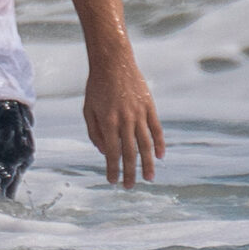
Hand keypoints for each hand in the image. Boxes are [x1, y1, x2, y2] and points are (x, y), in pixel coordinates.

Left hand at [84, 58, 163, 187]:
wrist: (113, 62)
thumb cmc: (96, 87)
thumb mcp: (88, 109)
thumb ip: (94, 132)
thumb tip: (103, 152)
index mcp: (108, 122)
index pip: (111, 152)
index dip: (112, 169)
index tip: (112, 181)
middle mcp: (125, 120)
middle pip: (130, 152)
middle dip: (130, 172)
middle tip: (130, 187)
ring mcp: (139, 113)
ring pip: (146, 144)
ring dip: (147, 163)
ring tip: (148, 178)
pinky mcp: (150, 106)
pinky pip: (156, 129)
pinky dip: (159, 143)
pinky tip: (160, 156)